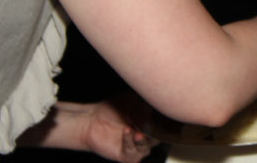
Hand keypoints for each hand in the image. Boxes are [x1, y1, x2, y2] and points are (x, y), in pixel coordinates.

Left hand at [18, 99, 155, 162]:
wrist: (91, 120)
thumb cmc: (112, 110)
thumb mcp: (133, 100)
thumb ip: (146, 101)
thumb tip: (159, 100)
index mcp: (150, 125)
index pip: (163, 126)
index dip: (163, 121)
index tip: (164, 113)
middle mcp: (145, 138)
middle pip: (157, 138)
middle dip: (154, 131)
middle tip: (151, 123)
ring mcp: (135, 148)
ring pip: (146, 148)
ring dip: (143, 139)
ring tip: (138, 131)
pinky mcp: (125, 156)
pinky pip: (132, 153)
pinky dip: (129, 142)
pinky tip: (126, 131)